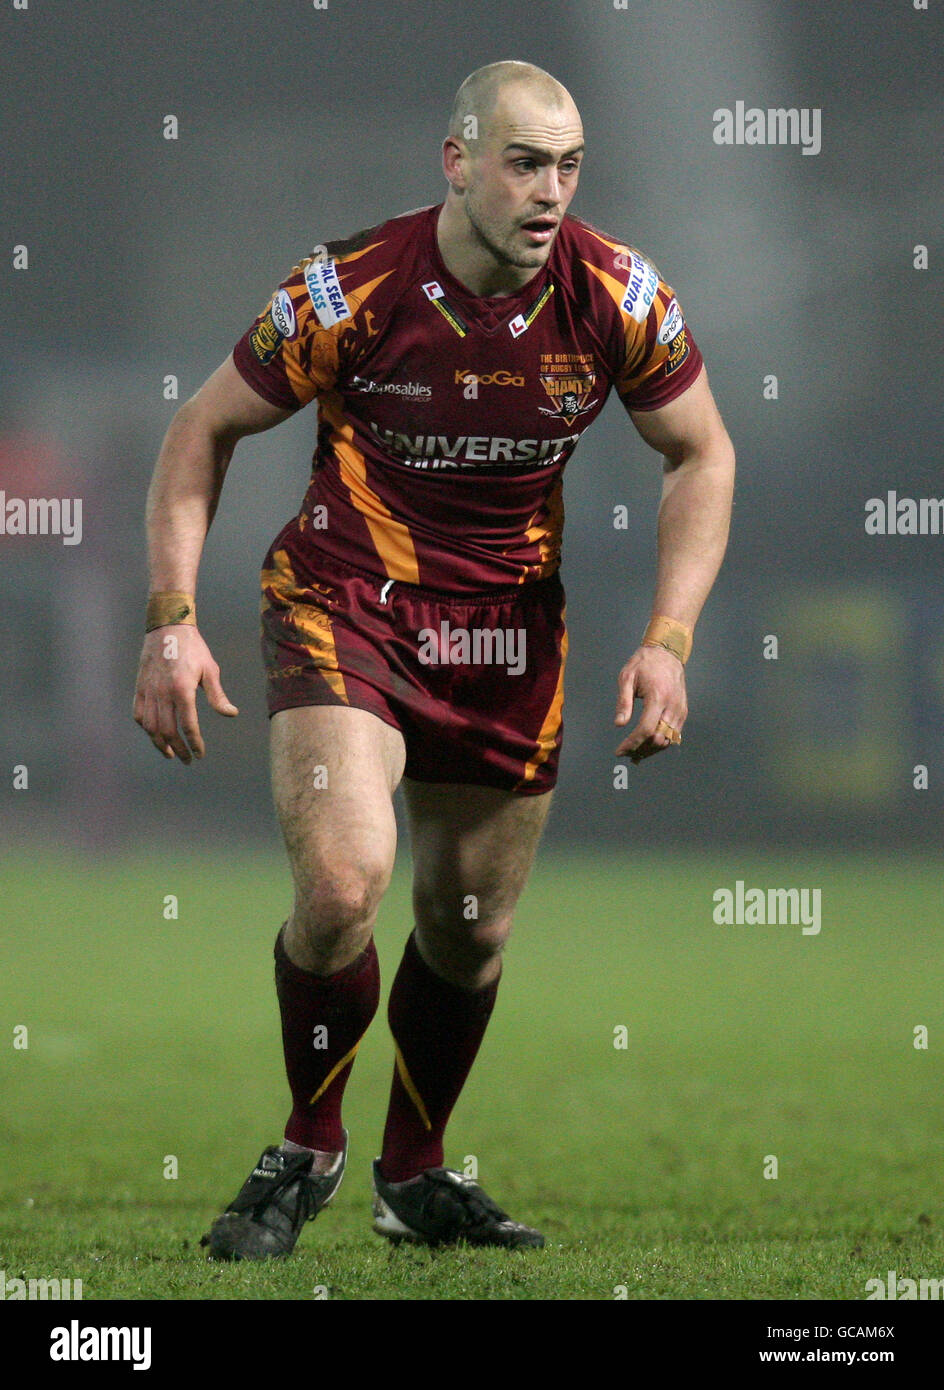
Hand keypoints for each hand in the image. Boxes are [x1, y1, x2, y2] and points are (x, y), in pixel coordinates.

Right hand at [133, 625, 237, 762]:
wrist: (167, 627)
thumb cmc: (193, 648)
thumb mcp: (210, 669)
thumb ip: (217, 695)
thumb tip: (231, 714)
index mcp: (182, 689)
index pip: (188, 725)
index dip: (194, 743)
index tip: (200, 754)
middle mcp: (162, 692)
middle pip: (168, 731)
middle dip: (179, 749)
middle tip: (188, 759)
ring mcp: (148, 690)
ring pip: (151, 726)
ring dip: (160, 743)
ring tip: (171, 754)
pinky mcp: (139, 687)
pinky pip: (139, 714)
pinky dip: (146, 728)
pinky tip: (155, 734)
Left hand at [614, 645, 686, 763]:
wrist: (667, 653)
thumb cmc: (644, 663)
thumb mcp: (627, 677)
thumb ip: (623, 702)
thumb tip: (619, 724)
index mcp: (657, 697)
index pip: (645, 729)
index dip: (632, 743)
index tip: (620, 751)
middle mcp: (672, 706)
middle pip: (657, 739)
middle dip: (640, 749)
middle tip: (625, 753)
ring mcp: (680, 710)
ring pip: (667, 740)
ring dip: (651, 750)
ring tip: (635, 753)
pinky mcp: (683, 712)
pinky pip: (673, 735)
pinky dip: (660, 743)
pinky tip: (648, 746)